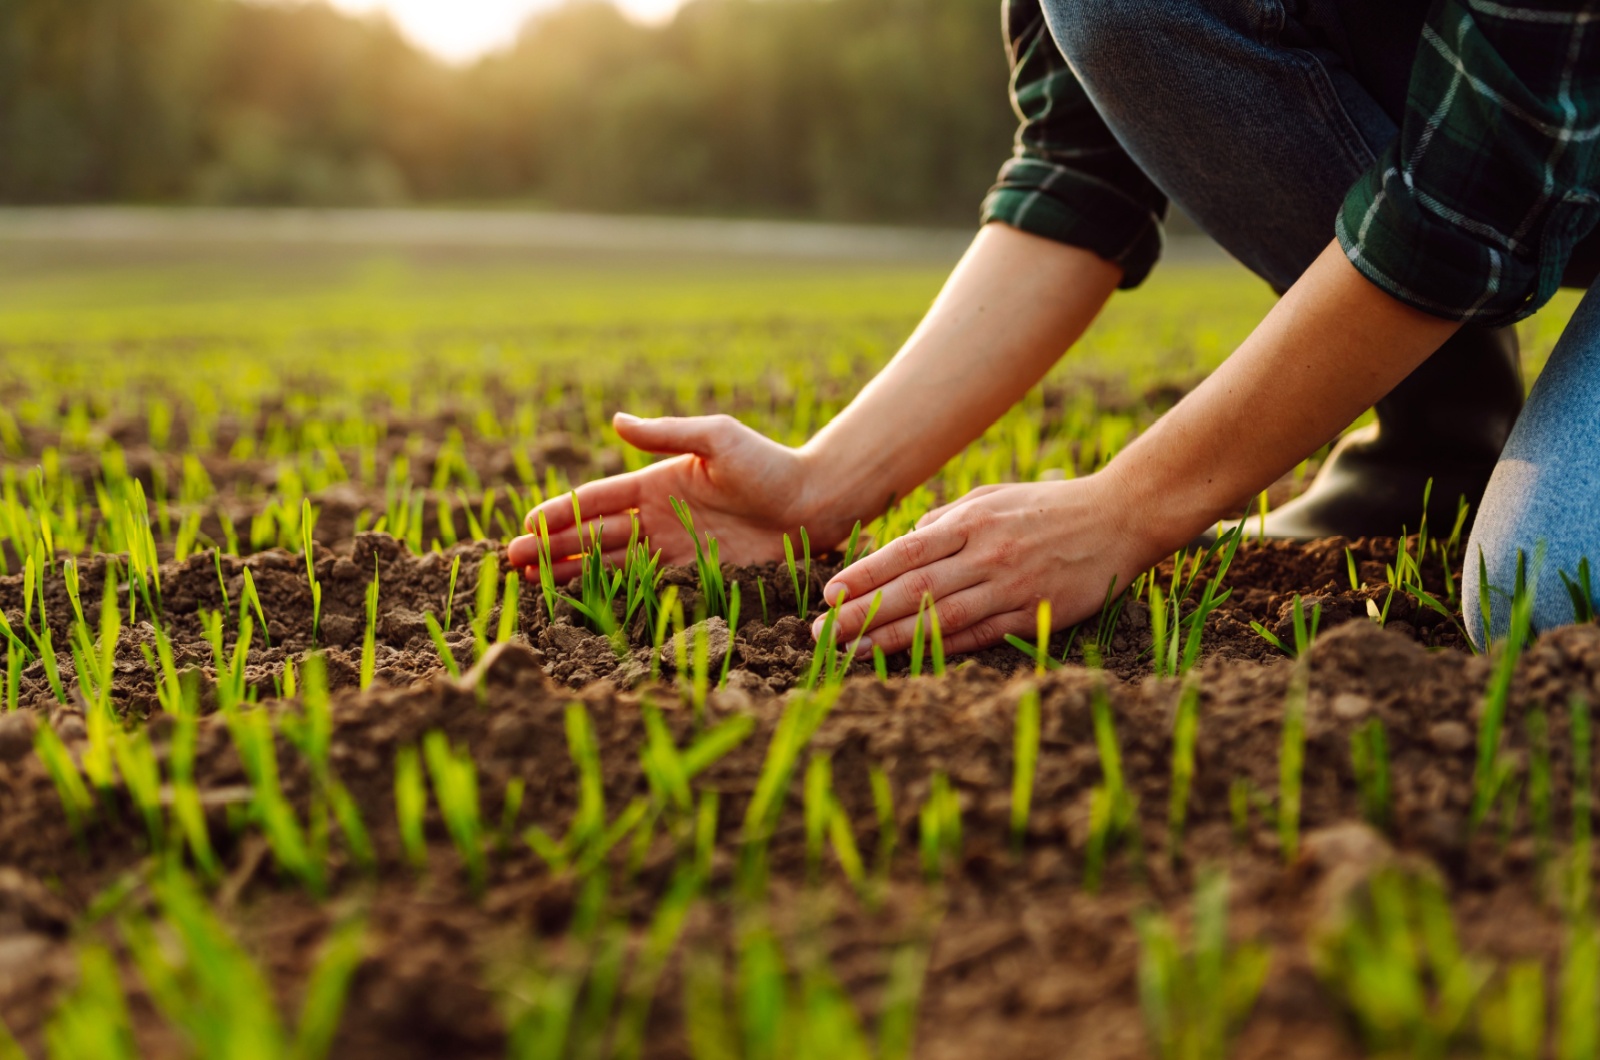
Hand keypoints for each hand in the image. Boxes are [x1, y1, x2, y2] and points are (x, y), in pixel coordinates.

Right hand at [507, 412, 844, 582]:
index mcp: (658, 482)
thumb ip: (667, 434)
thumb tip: (617, 422)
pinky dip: (613, 594)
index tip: (527, 527)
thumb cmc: (771, 464)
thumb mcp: (718, 439)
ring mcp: (674, 547)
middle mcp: (659, 516)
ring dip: (571, 572)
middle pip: (595, 534)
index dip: (562, 512)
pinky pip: (645, 586)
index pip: (598, 499)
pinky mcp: (695, 574)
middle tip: (511, 564)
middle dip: (552, 547)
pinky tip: (583, 604)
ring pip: (611, 563)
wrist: (816, 504)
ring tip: (533, 584)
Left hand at [816, 475, 1156, 654]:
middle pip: (913, 588)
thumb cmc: (1050, 507)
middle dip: (862, 612)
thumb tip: (908, 539)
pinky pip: (980, 635)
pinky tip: (910, 659)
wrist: (1121, 515)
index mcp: (972, 521)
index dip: (865, 574)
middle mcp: (985, 553)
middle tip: (822, 632)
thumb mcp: (994, 496)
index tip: (830, 593)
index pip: (906, 551)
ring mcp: (1011, 584)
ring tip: (853, 652)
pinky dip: (942, 648)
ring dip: (892, 637)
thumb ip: (949, 517)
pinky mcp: (1034, 612)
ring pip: (940, 617)